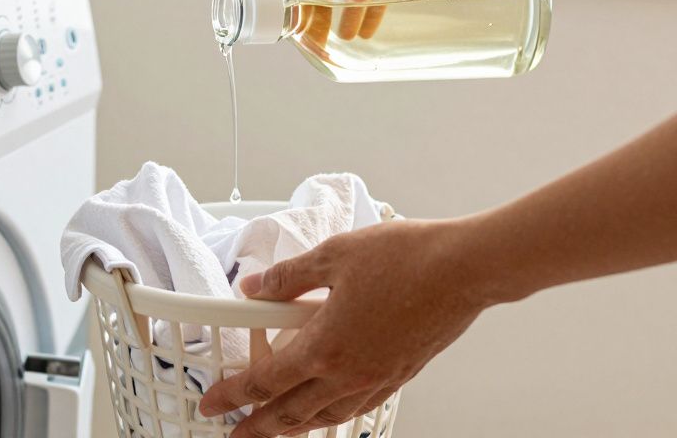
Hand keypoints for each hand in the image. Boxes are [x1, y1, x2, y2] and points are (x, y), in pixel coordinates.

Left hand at [198, 218, 492, 436]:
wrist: (464, 269)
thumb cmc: (406, 258)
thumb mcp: (334, 255)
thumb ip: (289, 277)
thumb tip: (254, 287)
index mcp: (325, 346)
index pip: (265, 381)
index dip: (233, 395)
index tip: (212, 403)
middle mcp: (349, 373)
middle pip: (292, 413)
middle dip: (258, 427)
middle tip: (235, 436)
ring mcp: (377, 379)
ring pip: (326, 416)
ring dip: (296, 426)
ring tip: (277, 430)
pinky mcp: (401, 374)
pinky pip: (356, 406)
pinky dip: (333, 414)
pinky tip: (330, 407)